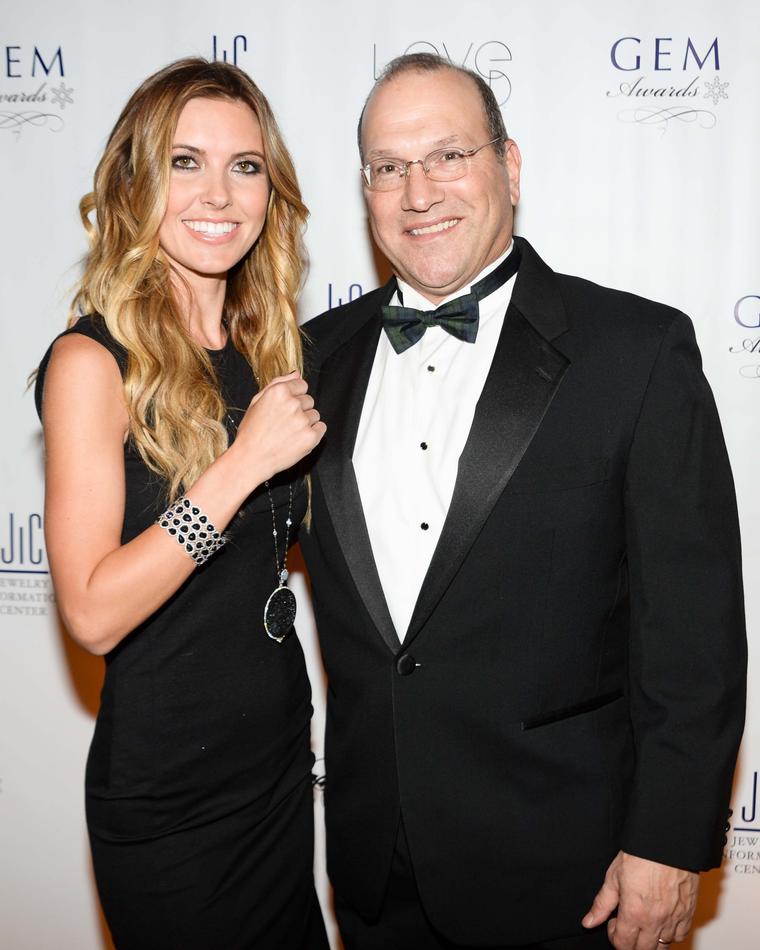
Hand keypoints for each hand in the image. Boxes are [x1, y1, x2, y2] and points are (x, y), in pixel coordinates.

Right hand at [233, 371, 325, 484]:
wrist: (251, 458)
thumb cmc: (252, 432)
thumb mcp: (257, 401)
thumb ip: (278, 383)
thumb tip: (296, 373)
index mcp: (279, 392)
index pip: (302, 385)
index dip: (293, 396)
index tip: (285, 407)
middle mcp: (293, 404)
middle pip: (309, 400)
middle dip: (299, 410)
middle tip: (284, 423)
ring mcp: (303, 421)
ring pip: (315, 415)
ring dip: (306, 422)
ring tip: (288, 432)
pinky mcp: (311, 437)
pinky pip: (321, 428)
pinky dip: (313, 434)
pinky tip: (297, 438)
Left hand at [582, 851, 698, 948]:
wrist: (667, 841)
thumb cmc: (641, 854)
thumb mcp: (613, 876)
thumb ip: (602, 904)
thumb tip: (589, 922)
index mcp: (634, 913)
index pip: (623, 944)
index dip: (614, 937)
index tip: (612, 924)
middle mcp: (655, 921)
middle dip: (631, 942)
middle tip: (626, 925)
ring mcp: (674, 918)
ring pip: (662, 946)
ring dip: (651, 940)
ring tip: (644, 923)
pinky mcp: (688, 912)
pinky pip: (680, 935)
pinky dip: (671, 934)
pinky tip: (662, 921)